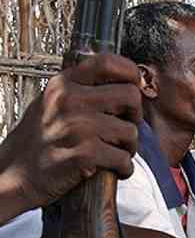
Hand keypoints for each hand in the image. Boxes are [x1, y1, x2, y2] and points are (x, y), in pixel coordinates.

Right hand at [0, 54, 141, 223]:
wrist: (17, 175)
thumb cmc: (42, 140)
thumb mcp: (54, 102)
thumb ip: (84, 89)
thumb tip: (129, 82)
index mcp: (64, 84)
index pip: (107, 62)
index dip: (131, 73)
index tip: (135, 88)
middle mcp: (70, 101)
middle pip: (131, 96)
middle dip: (135, 116)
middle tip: (125, 130)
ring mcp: (77, 127)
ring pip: (131, 132)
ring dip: (129, 147)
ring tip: (114, 153)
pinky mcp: (83, 154)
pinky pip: (124, 159)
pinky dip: (124, 168)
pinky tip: (113, 169)